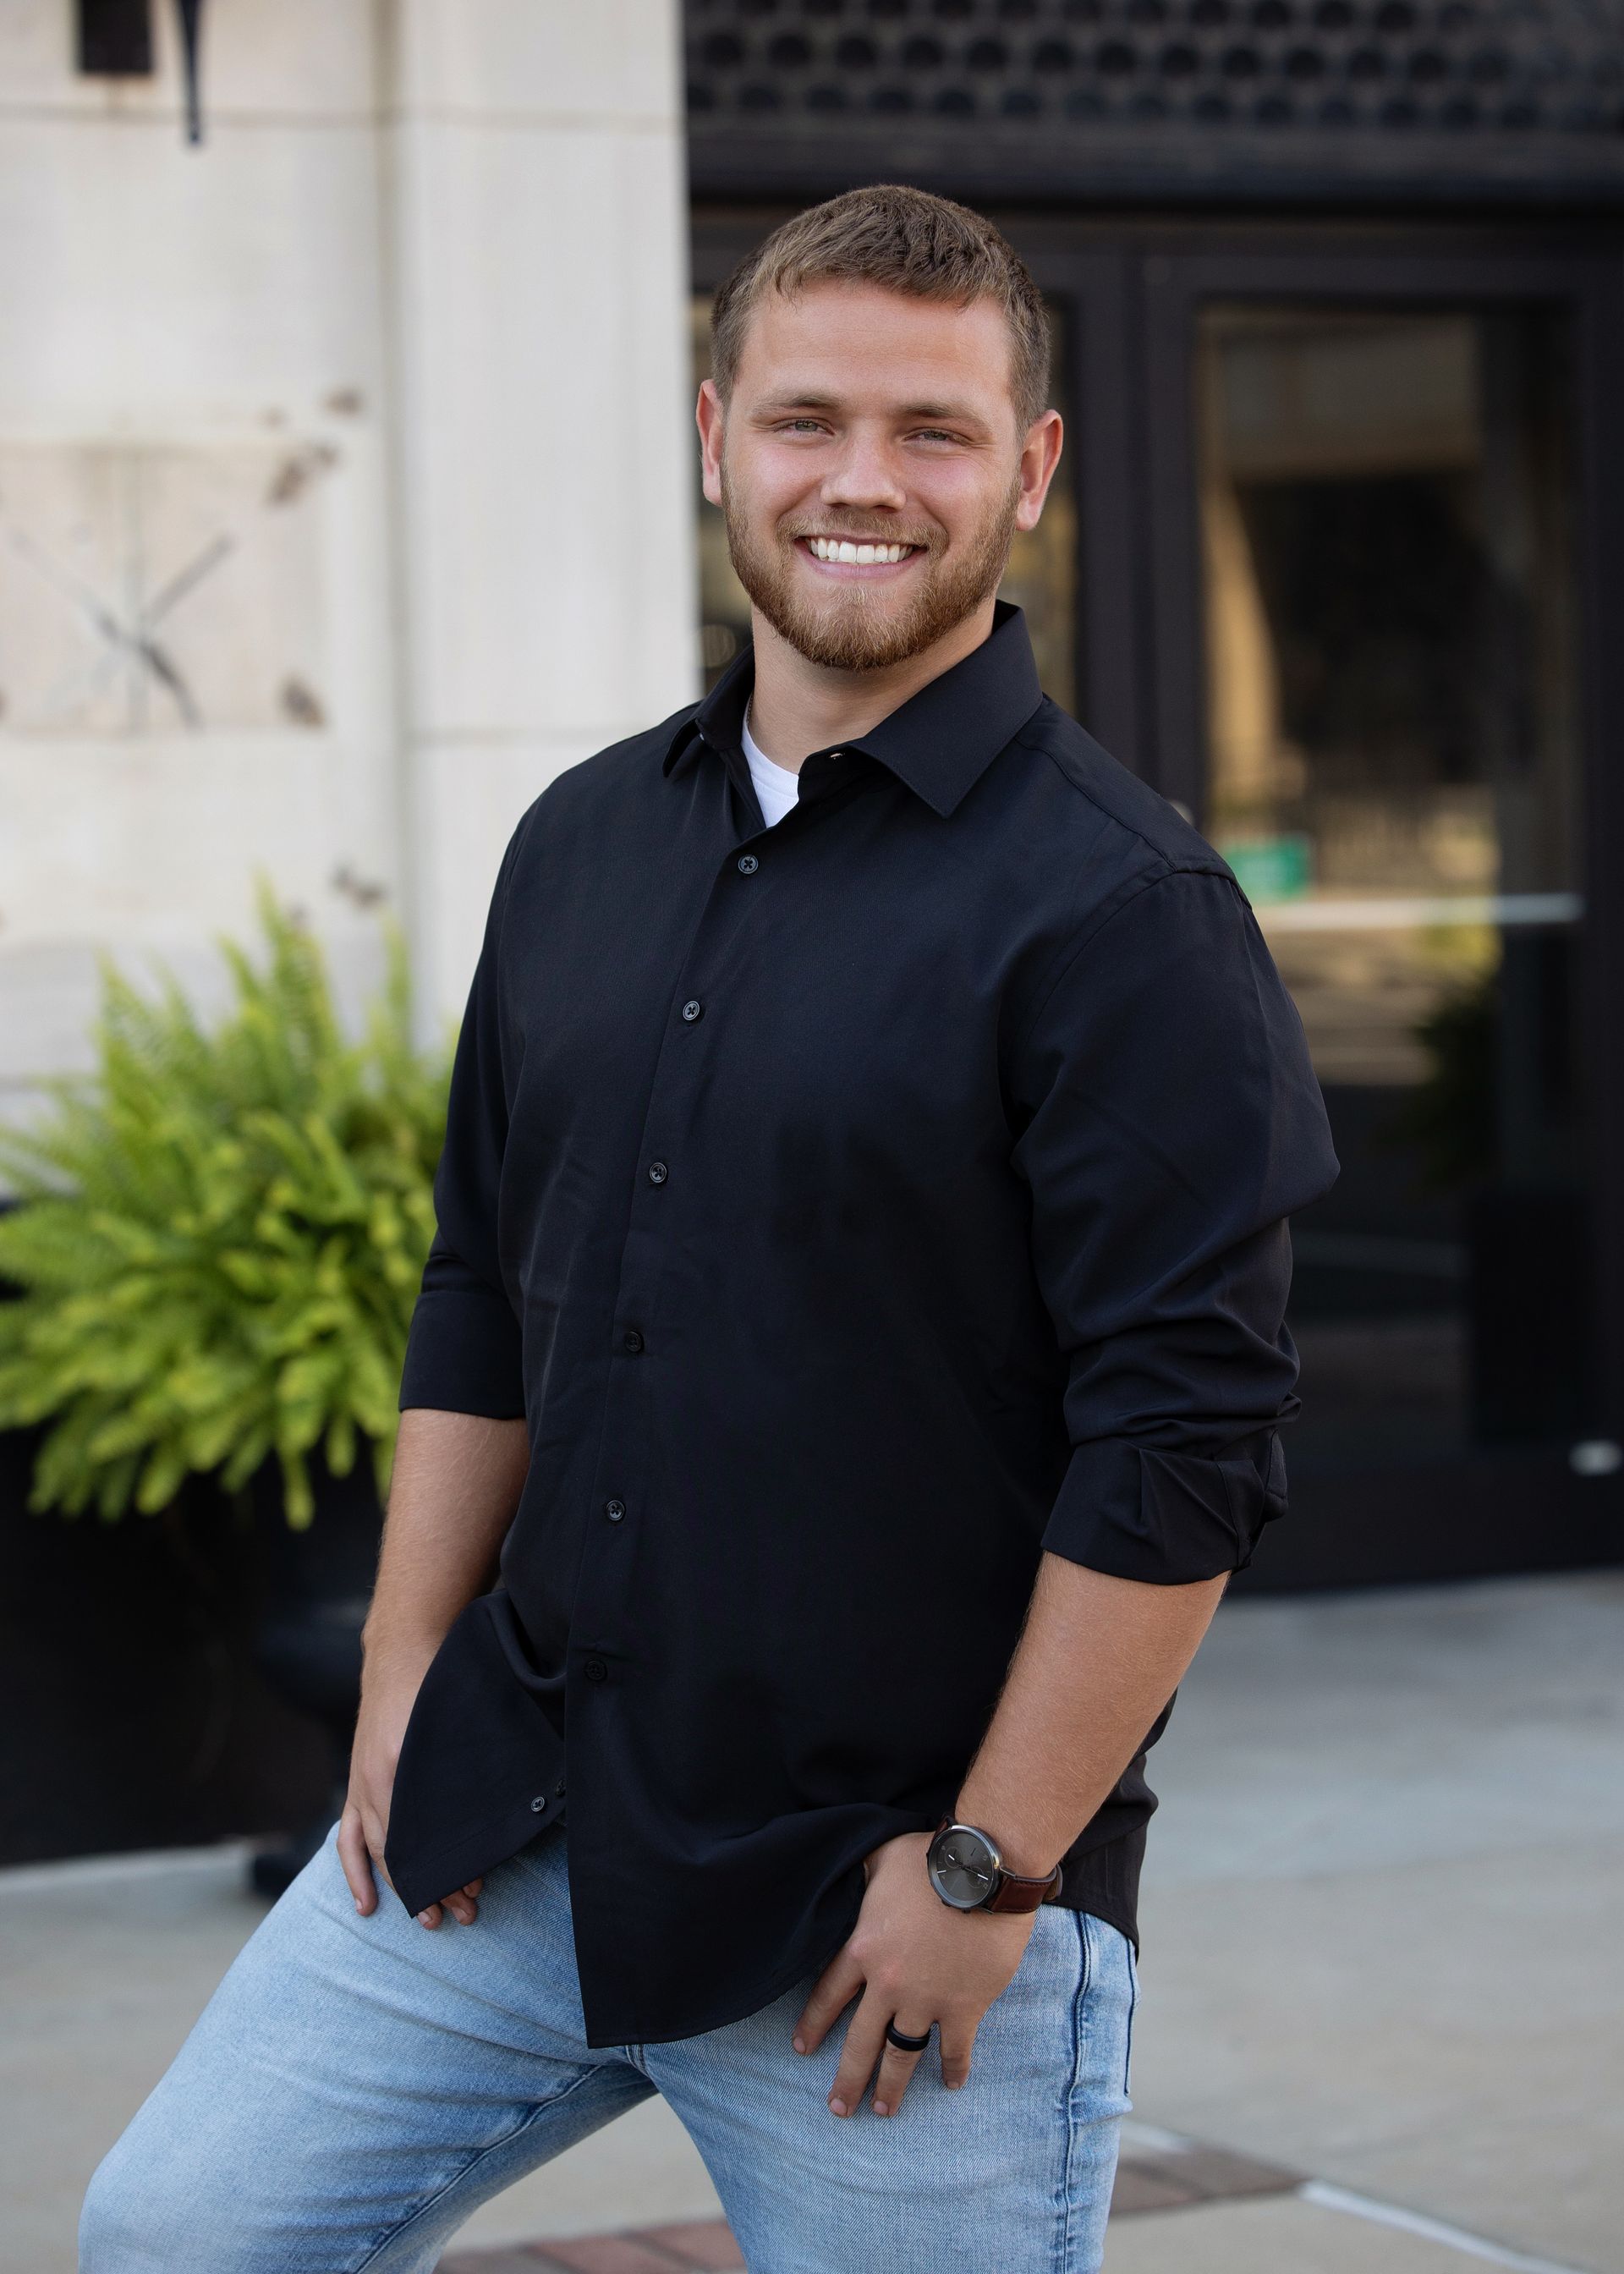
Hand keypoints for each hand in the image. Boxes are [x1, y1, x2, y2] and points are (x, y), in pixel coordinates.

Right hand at [337, 1647, 482, 1930]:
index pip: (425, 1835)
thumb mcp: (458, 1723)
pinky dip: (357, 1873)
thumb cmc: (441, 1683)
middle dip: (438, 1886)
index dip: (449, 1868)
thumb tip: (482, 1815)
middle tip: (468, 1913)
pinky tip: (367, 1905)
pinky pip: (351, 1838)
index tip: (476, 1890)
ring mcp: (364, 1785)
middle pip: (407, 1850)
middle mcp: (380, 1781)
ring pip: (382, 1852)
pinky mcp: (358, 1784)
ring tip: (429, 1921)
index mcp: (406, 1766)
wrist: (404, 1649)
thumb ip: (462, 1768)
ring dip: (404, 1889)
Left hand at [791, 1831, 1036, 2119]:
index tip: (802, 2049)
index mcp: (863, 1949)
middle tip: (839, 2109)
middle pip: (860, 2041)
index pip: (828, 1995)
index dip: (813, 2024)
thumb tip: (851, 1870)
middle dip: (848, 2078)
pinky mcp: (964, 2008)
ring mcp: (926, 2000)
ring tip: (883, 2110)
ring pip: (901, 2055)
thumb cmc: (930, 1860)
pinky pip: (954, 2049)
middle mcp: (888, 1984)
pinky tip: (952, 2084)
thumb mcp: (882, 1858)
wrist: (983, 1874)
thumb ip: (864, 1874)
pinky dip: (954, 2069)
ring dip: (891, 2086)